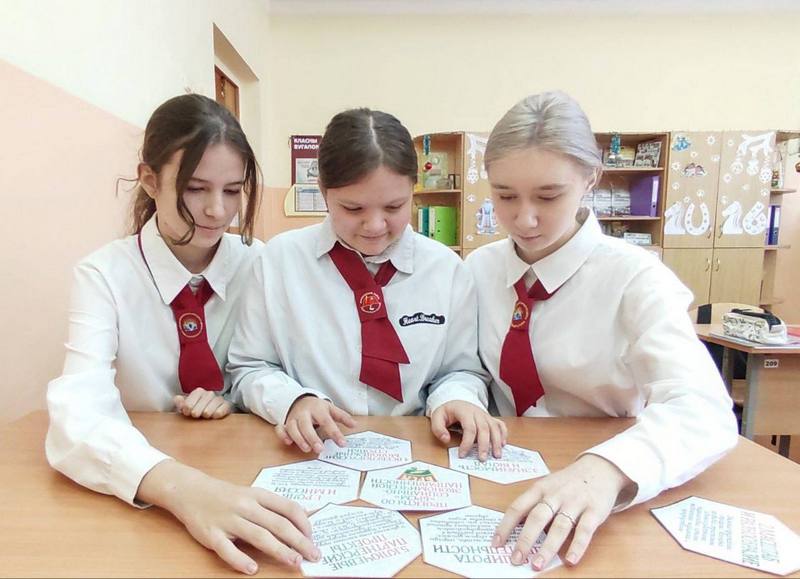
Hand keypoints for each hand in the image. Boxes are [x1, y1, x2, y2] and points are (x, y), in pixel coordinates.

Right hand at [137, 460, 319, 574]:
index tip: (313, 537)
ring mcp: (228, 520)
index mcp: (258, 495)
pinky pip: (228, 549)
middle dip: (299, 541)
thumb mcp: (252, 493)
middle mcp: (246, 506)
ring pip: (258, 536)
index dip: (304, 523)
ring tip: (293, 562)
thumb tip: (305, 515)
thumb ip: (274, 505)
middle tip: (313, 555)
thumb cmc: (226, 495)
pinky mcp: (212, 534)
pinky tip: (252, 569)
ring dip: (279, 550)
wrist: (190, 491)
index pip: (288, 508)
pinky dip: (240, 560)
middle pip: (278, 524)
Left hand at [173, 388, 231, 418]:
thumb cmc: (195, 412)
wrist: (208, 417)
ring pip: (216, 401)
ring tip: (205, 416)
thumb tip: (177, 398)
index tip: (186, 412)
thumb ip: (180, 403)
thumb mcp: (185, 408)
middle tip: (195, 415)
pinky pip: (225, 406)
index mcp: (199, 392)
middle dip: (199, 407)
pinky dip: (220, 411)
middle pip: (206, 398)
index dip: (190, 403)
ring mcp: (219, 400)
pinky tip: (215, 416)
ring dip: (209, 409)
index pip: (196, 394)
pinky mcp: (227, 406)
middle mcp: (209, 394)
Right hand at [275, 395, 355, 453]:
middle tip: (320, 449)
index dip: (335, 433)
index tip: (342, 443)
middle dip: (312, 437)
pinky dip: (283, 435)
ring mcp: (293, 418)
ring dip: (299, 439)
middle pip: (306, 425)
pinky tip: (288, 442)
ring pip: (293, 428)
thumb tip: (355, 425)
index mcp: (318, 409)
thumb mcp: (330, 409)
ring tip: (307, 449)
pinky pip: (281, 429)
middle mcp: (304, 413)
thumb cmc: (317, 408)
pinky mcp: (285, 423)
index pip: (327, 421)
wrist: (300, 400)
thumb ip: (342, 417)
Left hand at [430, 400, 507, 460]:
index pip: (469, 428)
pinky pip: (500, 425)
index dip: (467, 443)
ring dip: (497, 442)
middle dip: (484, 445)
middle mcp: (477, 413)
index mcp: (464, 411)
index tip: (462, 455)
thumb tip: (446, 439)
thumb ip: (438, 428)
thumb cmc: (447, 412)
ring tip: (496, 455)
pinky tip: (503, 444)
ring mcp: (485, 415)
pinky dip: (503, 434)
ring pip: (494, 428)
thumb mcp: (437, 417)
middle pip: (484, 429)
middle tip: (482, 459)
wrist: (456, 402)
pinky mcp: (490, 419)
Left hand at [493, 454, 632, 570]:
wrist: (600, 468)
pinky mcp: (594, 510)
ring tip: (537, 565)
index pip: (518, 507)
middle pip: (537, 518)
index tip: (496, 544)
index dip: (505, 526)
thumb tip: (515, 529)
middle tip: (516, 559)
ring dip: (547, 548)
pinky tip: (570, 560)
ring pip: (559, 527)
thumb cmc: (568, 482)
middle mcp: (555, 495)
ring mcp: (575, 502)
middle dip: (525, 540)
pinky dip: (577, 546)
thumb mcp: (547, 486)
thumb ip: (534, 504)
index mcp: (540, 488)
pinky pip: (585, 530)